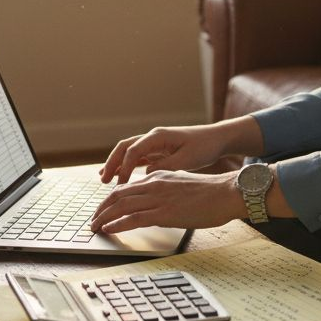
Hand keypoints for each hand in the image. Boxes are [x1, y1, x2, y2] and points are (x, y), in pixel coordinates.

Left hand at [90, 170, 245, 233]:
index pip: (126, 187)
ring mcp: (157, 198)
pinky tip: (108, 230)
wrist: (226, 193)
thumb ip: (165, 191)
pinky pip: (132, 218)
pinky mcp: (163, 213)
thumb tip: (157, 203)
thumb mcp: (181, 185)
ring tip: (95, 227)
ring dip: (103, 217)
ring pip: (120, 206)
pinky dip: (117, 224)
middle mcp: (153, 184)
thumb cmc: (210, 193)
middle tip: (93, 220)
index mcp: (158, 176)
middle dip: (101, 208)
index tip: (104, 210)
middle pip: (117, 195)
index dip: (110, 200)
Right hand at [99, 124, 232, 184]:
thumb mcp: (187, 159)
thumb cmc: (204, 147)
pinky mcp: (158, 150)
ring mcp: (154, 143)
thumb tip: (145, 174)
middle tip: (103, 181)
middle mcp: (153, 137)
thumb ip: (166, 166)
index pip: (133, 150)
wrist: (217, 139)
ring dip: (116, 164)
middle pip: (125, 148)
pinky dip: (126, 166)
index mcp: (159, 136)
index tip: (119, 184)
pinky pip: (137, 158)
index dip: (124, 167)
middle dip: (112, 163)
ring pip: (128, 152)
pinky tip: (119, 177)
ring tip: (104, 180)